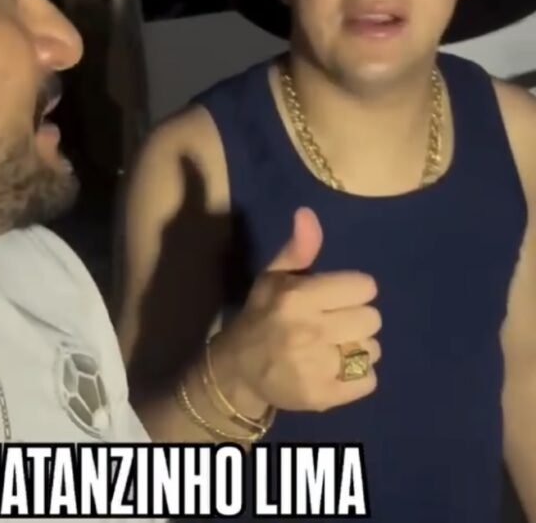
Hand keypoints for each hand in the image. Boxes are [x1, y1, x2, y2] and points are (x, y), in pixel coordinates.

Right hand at [212, 207, 379, 413]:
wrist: (238, 370)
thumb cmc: (262, 315)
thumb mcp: (274, 276)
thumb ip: (298, 248)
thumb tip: (307, 213)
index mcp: (298, 297)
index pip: (364, 286)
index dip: (353, 289)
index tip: (335, 296)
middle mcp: (310, 331)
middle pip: (371, 318)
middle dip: (355, 318)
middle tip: (334, 323)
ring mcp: (317, 367)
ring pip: (372, 349)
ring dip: (356, 347)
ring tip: (332, 347)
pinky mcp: (324, 396)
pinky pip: (369, 380)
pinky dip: (357, 376)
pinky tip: (334, 369)